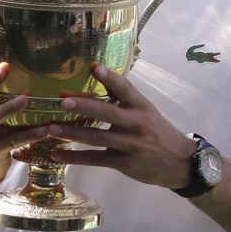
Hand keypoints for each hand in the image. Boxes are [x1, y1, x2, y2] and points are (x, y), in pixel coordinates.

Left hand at [45, 65, 197, 189]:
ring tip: (51, 129)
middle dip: (84, 107)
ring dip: (73, 133)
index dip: (110, 78)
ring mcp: (130, 144)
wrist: (179, 162)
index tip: (93, 68)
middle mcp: (136, 123)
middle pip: (108, 113)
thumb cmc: (156, 131)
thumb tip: (96, 70)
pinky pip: (96, 160)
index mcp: (141, 106)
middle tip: (63, 102)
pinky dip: (75, 158)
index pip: (126, 88)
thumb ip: (122, 95)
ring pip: (98, 138)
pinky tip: (57, 155)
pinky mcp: (124, 163)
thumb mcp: (145, 110)